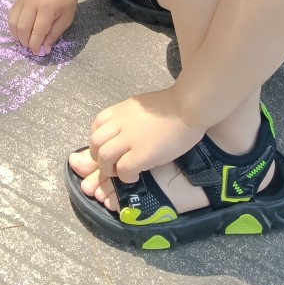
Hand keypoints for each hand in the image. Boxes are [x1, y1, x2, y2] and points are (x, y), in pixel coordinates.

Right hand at [8, 0, 77, 54]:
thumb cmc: (66, 1)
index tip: (37, 52)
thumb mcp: (66, 20)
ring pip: (13, 22)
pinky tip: (19, 31)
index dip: (35, 45)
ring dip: (17, 35)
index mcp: (47, 9)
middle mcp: (32, 3)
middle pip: (22, 28)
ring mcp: (23, 0)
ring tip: (25, 40)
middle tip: (31, 47)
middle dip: (25, 42)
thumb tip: (43, 50)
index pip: (37, 32)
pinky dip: (13, 26)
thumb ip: (54, 35)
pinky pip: (11, 15)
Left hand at [88, 88, 203, 183]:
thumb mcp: (141, 106)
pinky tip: (136, 177)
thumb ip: (129, 118)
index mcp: (120, 110)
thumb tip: (124, 131)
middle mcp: (120, 123)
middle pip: (95, 142)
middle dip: (98, 157)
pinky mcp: (142, 154)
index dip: (98, 140)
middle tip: (111, 165)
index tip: (107, 148)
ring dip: (108, 169)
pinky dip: (125, 177)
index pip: (96, 125)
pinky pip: (123, 170)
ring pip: (104, 157)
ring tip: (121, 173)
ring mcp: (130, 139)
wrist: (188, 108)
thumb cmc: (171, 106)